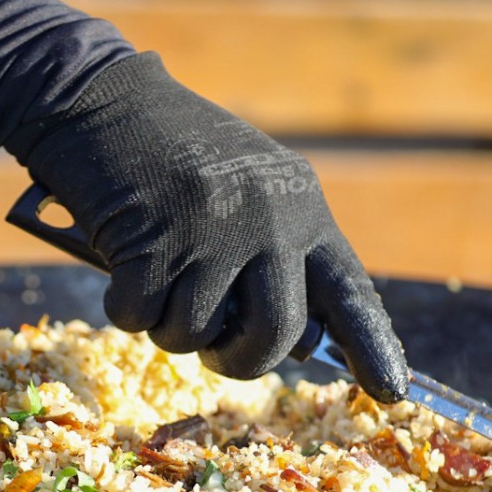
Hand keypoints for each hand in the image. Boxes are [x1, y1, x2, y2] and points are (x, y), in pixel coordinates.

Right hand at [5, 52, 407, 399]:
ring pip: (196, 334)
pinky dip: (124, 306)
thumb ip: (276, 254)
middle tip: (215, 354)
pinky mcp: (153, 244)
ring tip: (156, 276)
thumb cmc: (172, 154)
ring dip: (168, 326)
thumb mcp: (249, 190)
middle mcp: (268, 221)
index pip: (350, 291)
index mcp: (302, 208)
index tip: (391, 391)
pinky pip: (140, 318)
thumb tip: (296, 342)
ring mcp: (211, 233)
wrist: (100, 101)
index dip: (372, 347)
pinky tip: (122, 260)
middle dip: (240, 359)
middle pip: (276, 334)